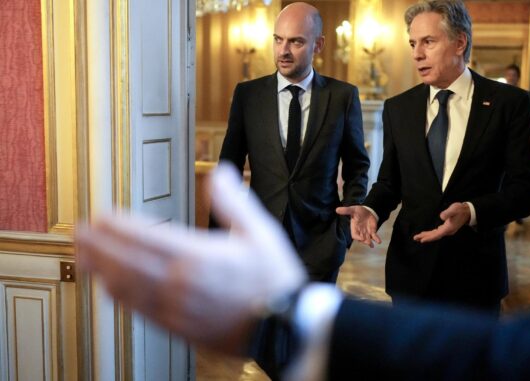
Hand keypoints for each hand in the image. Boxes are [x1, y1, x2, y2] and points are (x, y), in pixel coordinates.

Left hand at [76, 164, 306, 353]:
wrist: (283, 325)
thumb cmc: (273, 279)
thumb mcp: (260, 231)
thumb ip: (234, 201)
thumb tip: (220, 173)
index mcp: (197, 257)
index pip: (144, 237)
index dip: (117, 226)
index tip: (100, 215)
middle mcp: (179, 284)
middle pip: (126, 263)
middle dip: (99, 246)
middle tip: (79, 233)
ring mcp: (176, 309)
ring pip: (127, 289)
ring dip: (102, 271)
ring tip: (86, 258)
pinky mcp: (179, 328)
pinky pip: (139, 311)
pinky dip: (120, 297)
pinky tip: (111, 290)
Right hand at [335, 205, 380, 247]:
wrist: (367, 210)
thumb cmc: (359, 211)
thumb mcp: (352, 209)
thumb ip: (346, 210)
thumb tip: (337, 209)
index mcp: (354, 227)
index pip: (354, 235)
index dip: (357, 237)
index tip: (361, 238)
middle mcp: (360, 231)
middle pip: (361, 239)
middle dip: (364, 241)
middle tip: (367, 242)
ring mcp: (366, 232)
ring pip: (367, 239)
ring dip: (369, 242)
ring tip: (371, 244)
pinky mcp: (372, 231)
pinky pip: (374, 236)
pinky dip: (376, 239)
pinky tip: (379, 241)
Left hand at [413, 202, 469, 242]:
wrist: (467, 212)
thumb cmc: (460, 210)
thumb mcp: (454, 209)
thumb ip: (448, 213)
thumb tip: (441, 217)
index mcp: (448, 228)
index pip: (437, 235)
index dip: (429, 238)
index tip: (421, 240)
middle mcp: (447, 231)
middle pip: (434, 236)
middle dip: (425, 237)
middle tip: (415, 238)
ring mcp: (447, 230)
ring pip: (435, 234)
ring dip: (427, 235)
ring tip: (419, 236)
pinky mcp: (447, 227)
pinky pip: (437, 232)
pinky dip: (432, 233)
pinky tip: (428, 233)